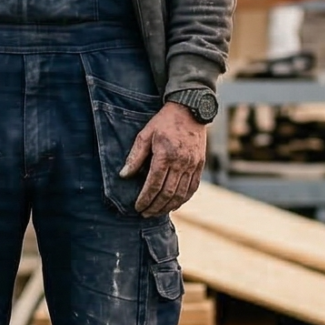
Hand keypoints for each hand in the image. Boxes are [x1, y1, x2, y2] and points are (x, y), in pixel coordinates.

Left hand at [121, 102, 205, 216]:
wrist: (189, 110)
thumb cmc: (164, 122)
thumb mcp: (145, 134)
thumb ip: (135, 156)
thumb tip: (124, 175)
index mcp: (165, 155)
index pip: (154, 184)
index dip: (145, 198)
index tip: (138, 207)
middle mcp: (181, 162)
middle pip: (167, 193)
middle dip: (155, 206)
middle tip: (145, 214)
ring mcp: (192, 165)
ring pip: (181, 194)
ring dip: (168, 206)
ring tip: (157, 212)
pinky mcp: (200, 165)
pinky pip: (193, 188)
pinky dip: (183, 199)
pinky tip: (174, 205)